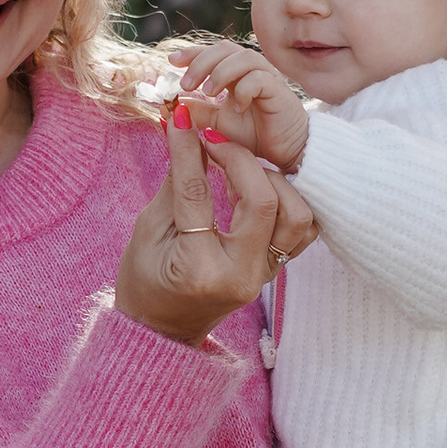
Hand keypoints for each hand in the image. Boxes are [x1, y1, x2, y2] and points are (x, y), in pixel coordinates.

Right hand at [116, 109, 316, 345]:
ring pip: (296, 216)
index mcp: (199, 270)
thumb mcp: (148, 230)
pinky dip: (289, 200)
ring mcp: (263, 277)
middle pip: (264, 202)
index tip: (182, 118)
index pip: (198, 195)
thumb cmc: (144, 281)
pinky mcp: (274, 271)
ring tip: (241, 166)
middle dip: (240, 159)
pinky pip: (302, 231)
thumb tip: (187, 132)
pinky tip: (260, 185)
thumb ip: (176, 182)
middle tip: (215, 140)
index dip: (188, 150)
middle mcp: (240, 276)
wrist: (161, 329)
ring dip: (273, 180)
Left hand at [177, 39, 310, 169]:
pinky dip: (244, 89)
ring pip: (244, 57)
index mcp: (237, 74)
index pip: (213, 52)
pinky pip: (260, 79)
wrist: (286, 153)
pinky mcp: (280, 92)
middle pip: (226, 48)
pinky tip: (237, 107)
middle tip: (186, 83)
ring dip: (221, 72)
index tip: (171, 61)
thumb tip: (171, 106)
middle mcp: (253, 70)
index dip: (193, 53)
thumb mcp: (218, 124)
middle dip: (202, 62)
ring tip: (208, 93)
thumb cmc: (256, 136)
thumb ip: (198, 112)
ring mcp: (268, 79)